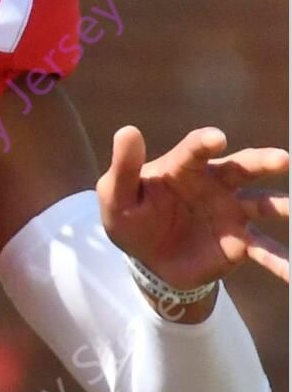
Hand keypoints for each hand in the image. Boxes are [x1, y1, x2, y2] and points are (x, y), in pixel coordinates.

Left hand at [97, 125, 288, 290]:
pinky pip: (265, 250)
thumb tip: (128, 131)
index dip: (204, 143)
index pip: (194, 151)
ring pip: (262, 204)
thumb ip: (124, 167)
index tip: (216, 139)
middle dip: (261, 161)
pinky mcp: (240, 243)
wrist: (148, 259)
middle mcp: (215, 184)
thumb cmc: (130, 216)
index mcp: (183, 168)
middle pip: (240, 168)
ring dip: (284, 205)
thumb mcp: (117, 195)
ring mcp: (231, 213)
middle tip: (281, 159)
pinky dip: (283, 261)